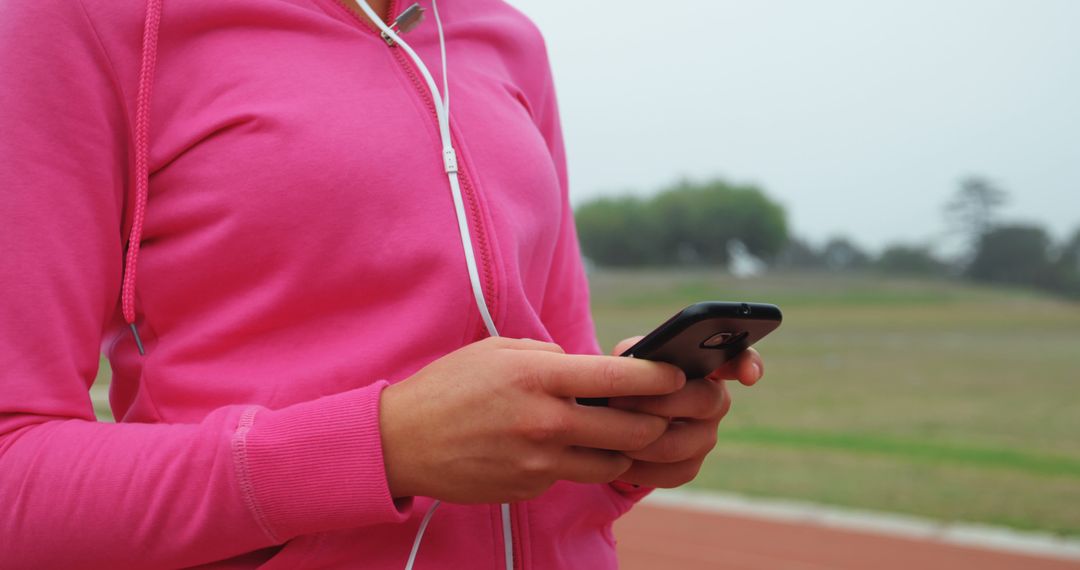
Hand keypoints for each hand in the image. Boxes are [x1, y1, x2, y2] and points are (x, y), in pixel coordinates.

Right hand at [379, 337, 685, 502]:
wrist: (401, 442)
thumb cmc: (449, 386)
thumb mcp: (498, 351)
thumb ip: (549, 356)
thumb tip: (590, 368)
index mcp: (537, 378)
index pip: (617, 379)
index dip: (657, 377)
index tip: (677, 374)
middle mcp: (544, 423)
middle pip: (630, 430)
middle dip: (653, 421)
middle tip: (657, 411)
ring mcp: (538, 462)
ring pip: (611, 463)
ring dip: (621, 448)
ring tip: (612, 432)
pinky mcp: (529, 488)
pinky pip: (572, 476)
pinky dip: (576, 462)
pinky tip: (557, 447)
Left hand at [607, 337, 763, 487]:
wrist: (614, 419)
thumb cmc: (627, 379)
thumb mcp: (628, 358)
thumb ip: (637, 354)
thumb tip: (638, 367)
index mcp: (706, 366)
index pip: (740, 360)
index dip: (749, 365)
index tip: (748, 376)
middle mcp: (715, 400)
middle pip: (703, 401)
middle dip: (657, 402)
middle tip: (620, 400)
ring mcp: (706, 437)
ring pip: (679, 444)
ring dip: (639, 438)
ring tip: (611, 428)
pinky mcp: (689, 467)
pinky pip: (669, 473)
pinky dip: (638, 466)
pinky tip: (617, 456)